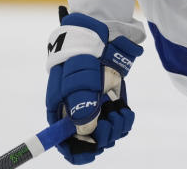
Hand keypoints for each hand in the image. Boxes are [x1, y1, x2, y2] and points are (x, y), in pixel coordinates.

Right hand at [45, 8, 142, 163]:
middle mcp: (77, 114)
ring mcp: (95, 109)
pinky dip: (124, 121)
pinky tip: (125, 112)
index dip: (78, 151)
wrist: (100, 36)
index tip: (94, 148)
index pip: (64, 143)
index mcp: (61, 112)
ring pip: (106, 134)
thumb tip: (87, 133)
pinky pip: (118, 123)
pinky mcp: (111, 102)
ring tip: (119, 114)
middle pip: (88, 142)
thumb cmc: (82, 57)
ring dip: (115, 129)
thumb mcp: (79, 83)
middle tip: (110, 122)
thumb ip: (81, 110)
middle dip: (102, 137)